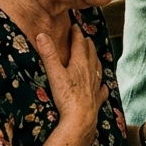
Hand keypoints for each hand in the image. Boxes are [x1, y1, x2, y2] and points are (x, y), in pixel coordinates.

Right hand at [35, 25, 107, 140]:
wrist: (81, 118)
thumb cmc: (67, 96)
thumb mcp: (54, 73)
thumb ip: (48, 54)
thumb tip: (41, 35)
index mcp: (80, 64)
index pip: (79, 45)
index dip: (77, 35)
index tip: (75, 27)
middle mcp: (90, 72)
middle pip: (90, 54)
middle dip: (87, 45)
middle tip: (86, 38)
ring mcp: (95, 85)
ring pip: (98, 69)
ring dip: (96, 60)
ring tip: (95, 56)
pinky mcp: (97, 99)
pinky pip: (102, 90)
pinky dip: (103, 86)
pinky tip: (104, 87)